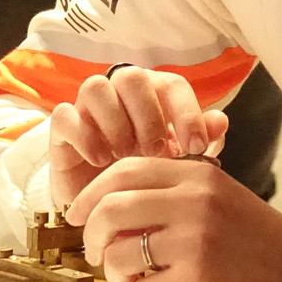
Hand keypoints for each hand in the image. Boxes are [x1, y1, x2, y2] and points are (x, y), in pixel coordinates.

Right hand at [47, 66, 230, 207]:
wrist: (104, 205)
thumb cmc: (145, 174)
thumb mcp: (178, 162)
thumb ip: (201, 141)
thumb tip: (220, 121)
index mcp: (152, 95)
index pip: (172, 84)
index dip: (186, 111)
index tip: (196, 146)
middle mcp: (119, 93)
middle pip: (131, 77)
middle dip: (148, 115)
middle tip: (156, 151)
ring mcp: (87, 108)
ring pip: (96, 87)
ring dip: (115, 122)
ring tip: (126, 156)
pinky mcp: (62, 128)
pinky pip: (66, 115)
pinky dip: (85, 136)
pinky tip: (101, 160)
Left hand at [67, 156, 281, 281]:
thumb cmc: (257, 241)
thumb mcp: (219, 197)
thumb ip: (175, 193)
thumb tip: (114, 206)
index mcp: (196, 174)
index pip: (124, 170)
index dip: (91, 193)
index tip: (78, 214)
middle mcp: (193, 200)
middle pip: (110, 209)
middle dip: (92, 237)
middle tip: (99, 254)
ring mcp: (193, 239)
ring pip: (119, 254)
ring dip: (117, 276)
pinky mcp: (196, 279)